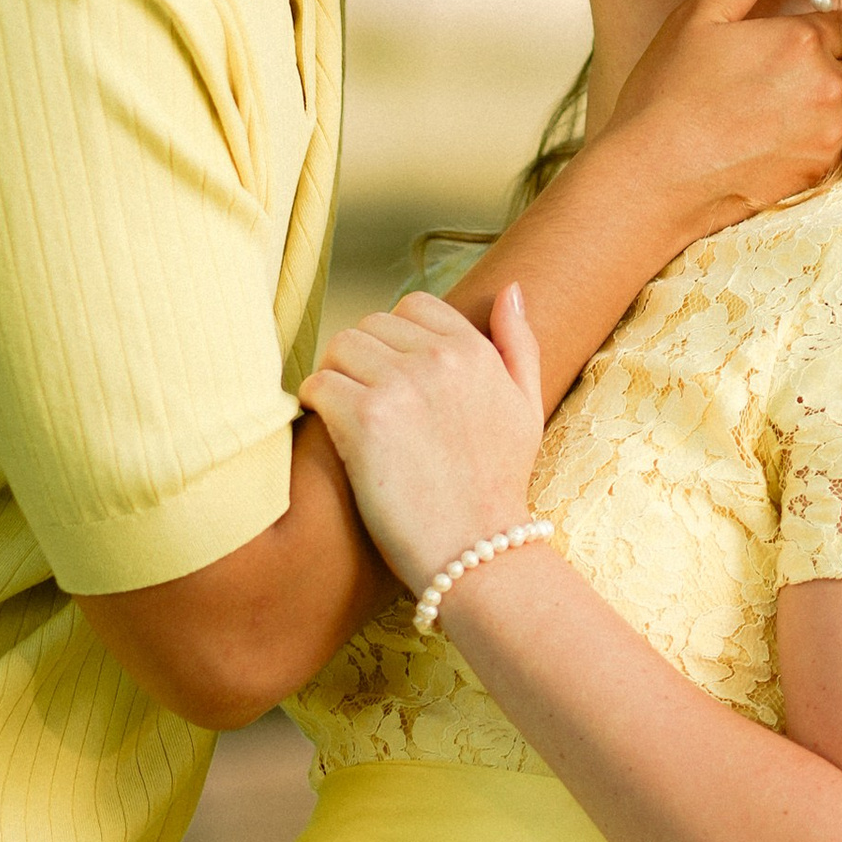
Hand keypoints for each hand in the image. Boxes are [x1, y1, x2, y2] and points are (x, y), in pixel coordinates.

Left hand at [296, 285, 545, 595]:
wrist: (477, 553)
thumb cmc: (499, 486)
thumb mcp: (527, 408)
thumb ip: (518, 343)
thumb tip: (511, 289)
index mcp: (474, 350)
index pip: (413, 306)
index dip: (396, 341)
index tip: (394, 379)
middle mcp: (437, 358)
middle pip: (370, 325)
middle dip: (363, 360)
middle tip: (367, 404)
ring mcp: (399, 386)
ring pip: (339, 348)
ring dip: (336, 378)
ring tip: (347, 417)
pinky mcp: (363, 420)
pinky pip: (317, 384)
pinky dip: (314, 405)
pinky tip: (330, 432)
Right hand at [601, 0, 841, 237]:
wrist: (652, 183)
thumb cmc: (666, 98)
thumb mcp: (700, 17)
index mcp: (804, 40)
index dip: (815, 24)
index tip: (782, 42)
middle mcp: (829, 86)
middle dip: (819, 61)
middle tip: (762, 78)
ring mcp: (830, 133)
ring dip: (820, 99)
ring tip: (762, 110)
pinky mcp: (823, 172)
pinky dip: (817, 136)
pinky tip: (771, 138)